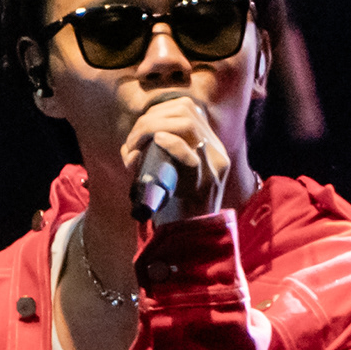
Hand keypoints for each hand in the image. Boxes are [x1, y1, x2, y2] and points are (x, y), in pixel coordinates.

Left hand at [118, 88, 232, 222]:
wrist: (193, 241)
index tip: (139, 128)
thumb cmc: (176, 210)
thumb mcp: (172, 174)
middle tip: (133, 140)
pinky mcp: (208, 183)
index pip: (188, 107)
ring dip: (153, 128)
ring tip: (137, 145)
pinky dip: (170, 143)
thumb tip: (135, 144)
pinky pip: (191, 154)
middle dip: (151, 118)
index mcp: (211, 146)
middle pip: (186, 111)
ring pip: (187, 125)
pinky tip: (157, 143)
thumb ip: (163, 155)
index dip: (159, 110)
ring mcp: (215, 167)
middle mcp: (217, 152)